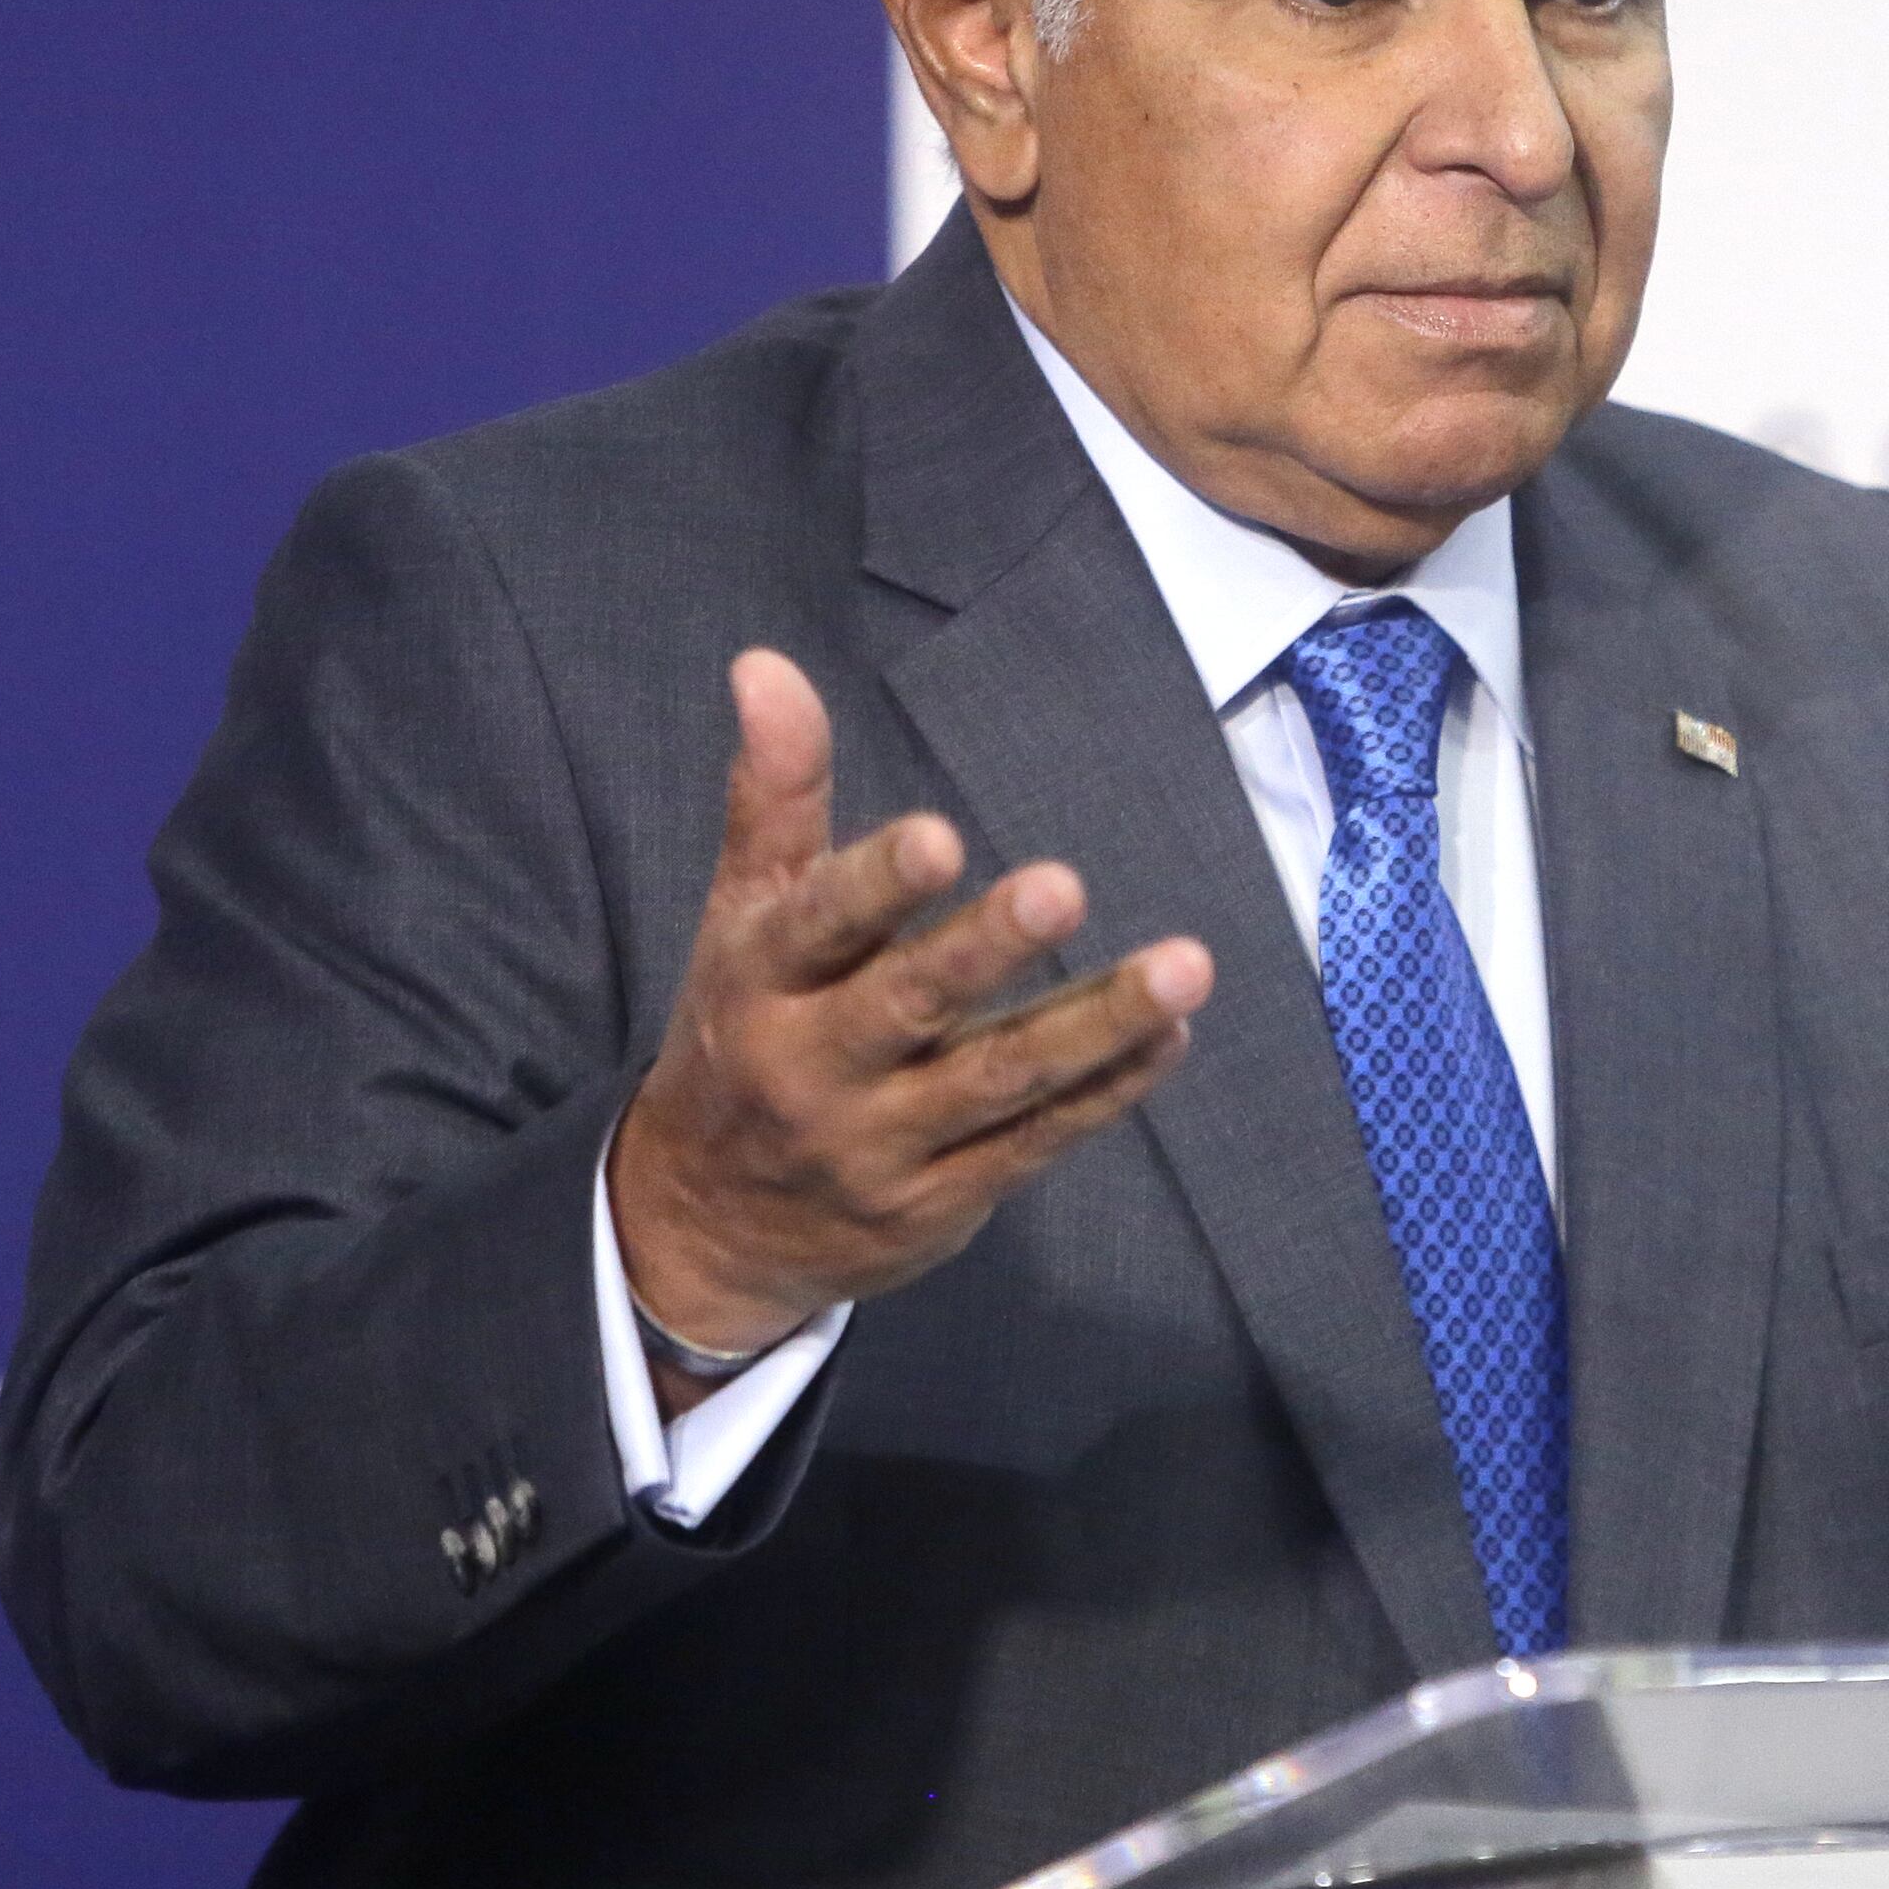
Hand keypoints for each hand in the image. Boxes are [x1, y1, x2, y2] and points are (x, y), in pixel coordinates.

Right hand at [606, 651, 1213, 1407]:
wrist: (705, 1226)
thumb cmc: (741, 1033)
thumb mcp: (740, 917)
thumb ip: (773, 794)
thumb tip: (765, 663)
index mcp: (759, 979)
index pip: (815, 925)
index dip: (874, 885)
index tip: (938, 838)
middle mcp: (814, 1064)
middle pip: (910, 1004)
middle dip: (987, 948)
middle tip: (1064, 886)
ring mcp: (881, 1143)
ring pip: (998, 1081)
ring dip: (1095, 1024)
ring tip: (1183, 968)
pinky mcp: (940, 1202)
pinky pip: (1034, 1143)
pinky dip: (1105, 1091)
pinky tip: (1168, 1036)